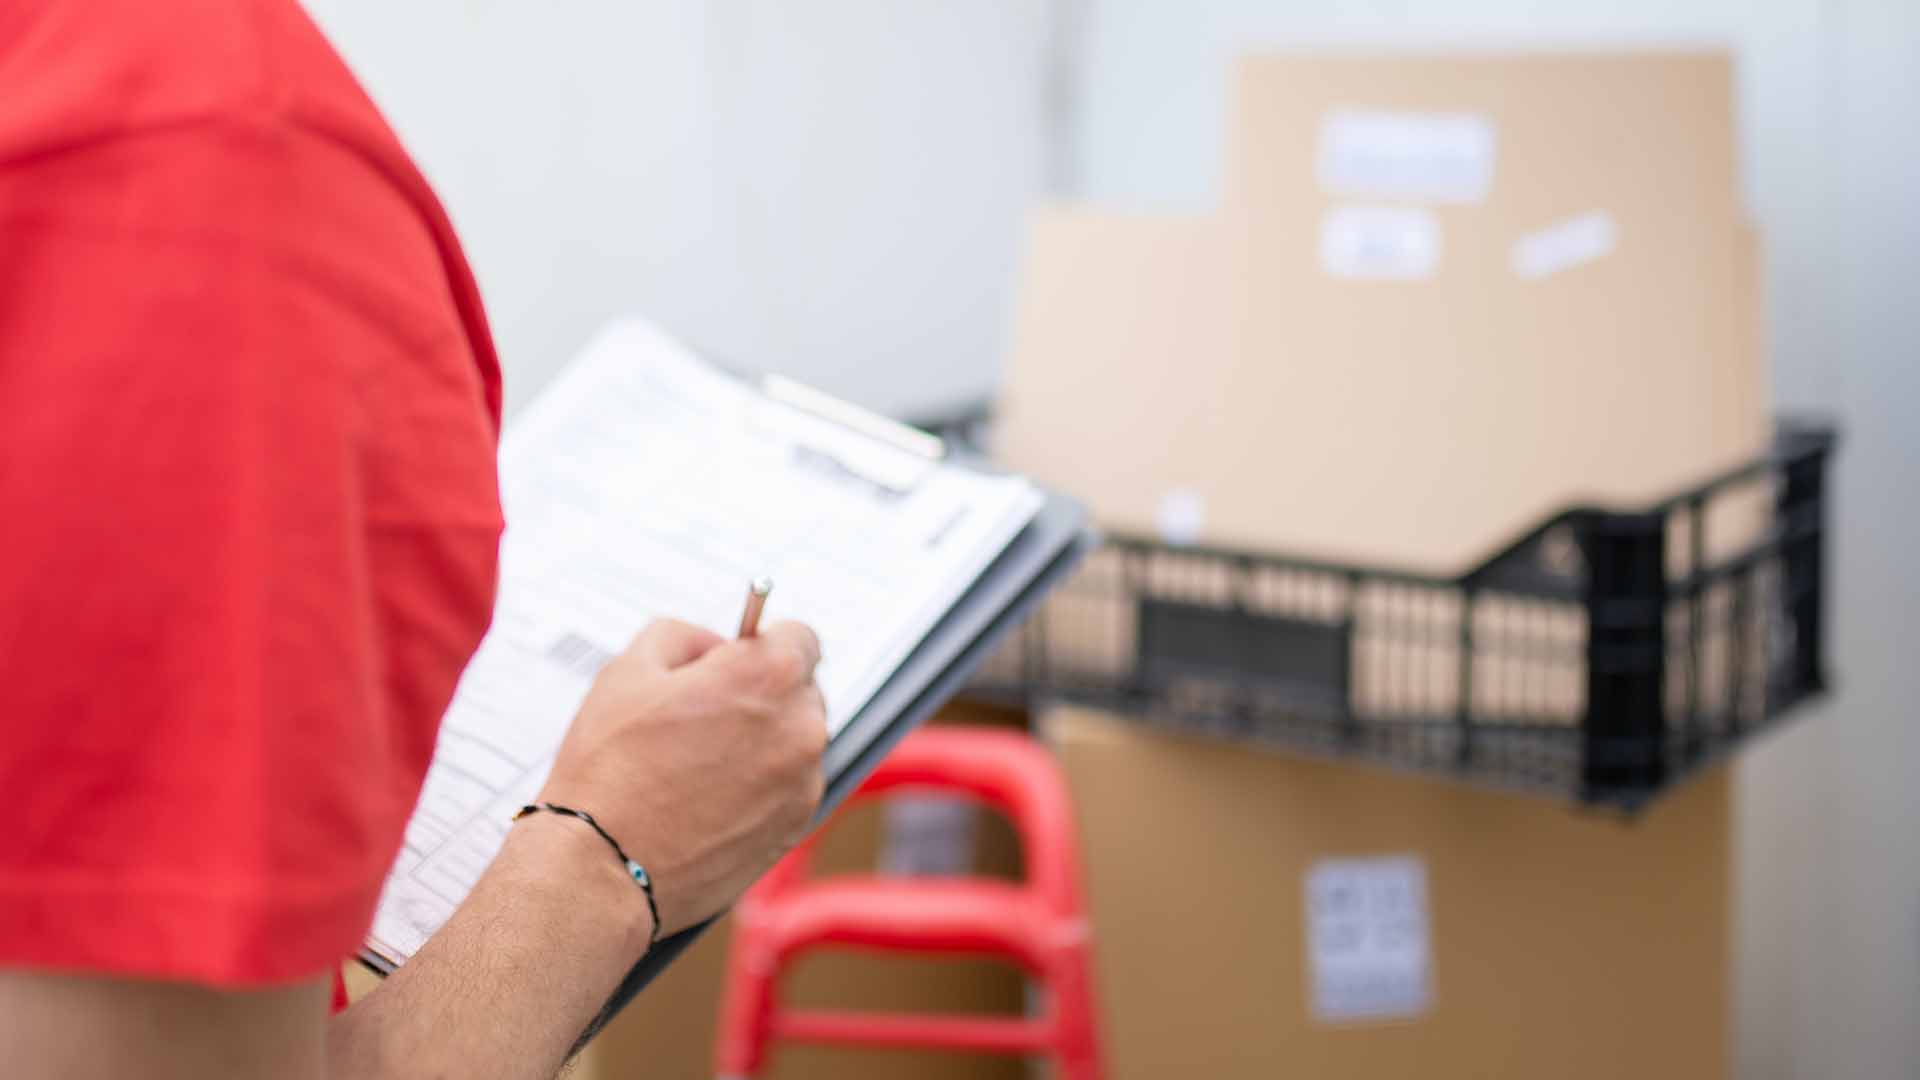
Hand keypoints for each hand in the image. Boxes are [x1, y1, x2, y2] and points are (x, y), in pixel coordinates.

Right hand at [537, 618, 827, 938]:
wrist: (603, 869)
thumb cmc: (610, 770)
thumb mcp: (628, 670)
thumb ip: (685, 636)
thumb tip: (713, 645)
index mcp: (769, 675)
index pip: (800, 638)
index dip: (762, 645)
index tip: (736, 660)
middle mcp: (802, 726)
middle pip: (801, 690)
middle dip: (761, 693)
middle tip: (703, 716)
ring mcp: (804, 782)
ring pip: (795, 741)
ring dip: (762, 741)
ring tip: (698, 764)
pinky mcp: (796, 827)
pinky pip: (789, 786)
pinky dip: (761, 785)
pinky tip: (709, 797)